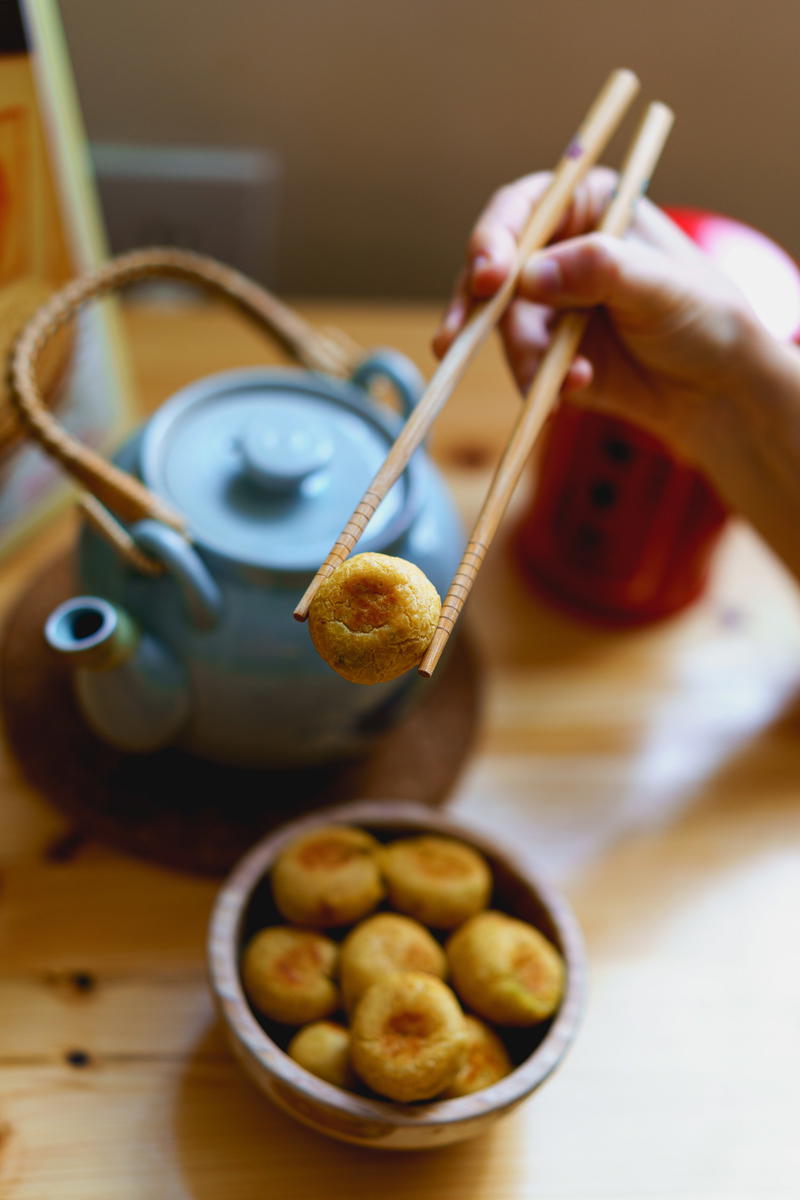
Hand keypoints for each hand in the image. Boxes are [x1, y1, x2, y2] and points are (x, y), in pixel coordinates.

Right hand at [432, 168, 764, 464]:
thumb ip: (598, 271)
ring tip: (563, 381)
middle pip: (492, 268)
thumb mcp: (658, 285)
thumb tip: (529, 277)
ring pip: (499, 326)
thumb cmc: (702, 317)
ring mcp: (547, 303)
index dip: (494, 239)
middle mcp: (558, 249)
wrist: (714, 389)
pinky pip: (519, 365)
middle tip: (452, 341)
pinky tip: (571, 392)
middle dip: (471, 307)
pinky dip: (535, 383)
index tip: (488, 277)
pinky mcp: (545, 352)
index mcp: (587, 206)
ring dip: (521, 356)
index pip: (523, 209)